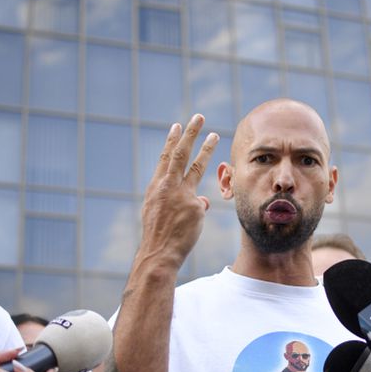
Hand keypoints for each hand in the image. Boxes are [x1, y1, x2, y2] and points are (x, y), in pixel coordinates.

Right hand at [138, 115, 218, 269]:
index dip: (172, 141)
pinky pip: (201, 208)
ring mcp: (181, 195)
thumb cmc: (159, 236)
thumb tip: (202, 200)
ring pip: (195, 166)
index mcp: (156, 186)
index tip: (177, 126)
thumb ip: (180, 202)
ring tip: (214, 134)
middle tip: (198, 117)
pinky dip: (197, 216)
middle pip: (180, 153)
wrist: (158, 254)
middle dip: (190, 133)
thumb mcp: (163, 214)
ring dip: (205, 148)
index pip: (166, 159)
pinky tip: (188, 226)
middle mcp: (167, 186)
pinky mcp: (194, 207)